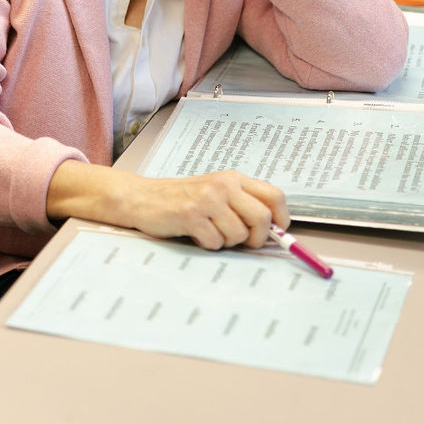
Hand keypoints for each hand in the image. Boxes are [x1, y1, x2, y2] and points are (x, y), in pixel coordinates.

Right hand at [120, 170, 289, 249]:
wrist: (142, 198)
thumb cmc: (180, 198)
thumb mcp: (215, 191)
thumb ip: (242, 204)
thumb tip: (272, 230)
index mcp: (233, 178)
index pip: (274, 196)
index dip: (281, 218)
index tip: (275, 231)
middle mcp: (223, 185)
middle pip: (261, 218)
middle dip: (256, 238)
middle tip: (244, 242)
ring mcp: (206, 200)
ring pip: (238, 234)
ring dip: (226, 242)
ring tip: (210, 232)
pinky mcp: (191, 215)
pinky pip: (215, 242)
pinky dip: (207, 244)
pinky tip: (195, 234)